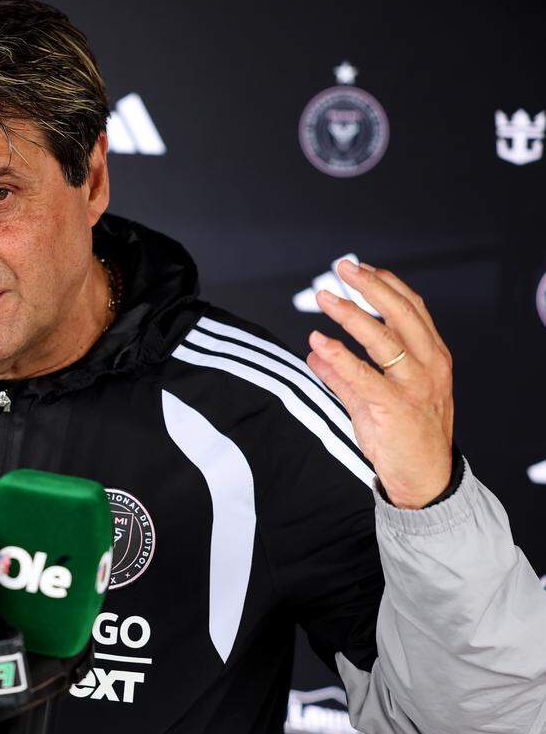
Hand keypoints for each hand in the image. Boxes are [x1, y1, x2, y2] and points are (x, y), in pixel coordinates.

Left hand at [306, 259, 453, 508]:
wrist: (425, 479)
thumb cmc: (404, 436)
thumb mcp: (373, 398)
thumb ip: (344, 374)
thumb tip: (314, 352)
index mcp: (433, 356)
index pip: (413, 309)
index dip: (387, 284)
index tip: (362, 268)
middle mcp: (430, 365)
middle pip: (401, 314)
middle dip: (370, 286)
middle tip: (342, 268)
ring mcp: (415, 386)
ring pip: (383, 339)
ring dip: (351, 314)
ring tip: (325, 298)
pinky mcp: (396, 408)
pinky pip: (364, 376)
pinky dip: (340, 356)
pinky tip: (319, 342)